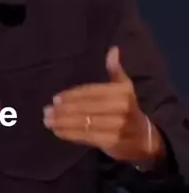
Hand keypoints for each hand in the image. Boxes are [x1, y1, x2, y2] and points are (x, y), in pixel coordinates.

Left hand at [43, 46, 165, 164]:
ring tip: (48, 120)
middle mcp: (121, 109)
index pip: (92, 93)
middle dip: (64, 110)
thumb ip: (116, 70)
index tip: (55, 99)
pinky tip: (58, 131)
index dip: (72, 96)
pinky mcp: (112, 143)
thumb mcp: (126, 89)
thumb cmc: (129, 110)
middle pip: (86, 108)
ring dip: (63, 122)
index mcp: (123, 93)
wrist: (145, 140)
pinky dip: (70, 134)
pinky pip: (87, 137)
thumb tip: (113, 50)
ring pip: (85, 123)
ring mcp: (117, 127)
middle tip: (46, 111)